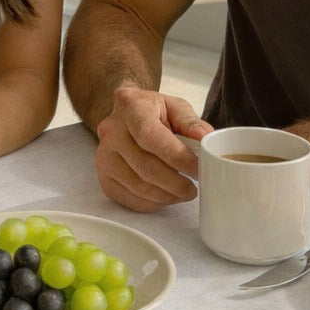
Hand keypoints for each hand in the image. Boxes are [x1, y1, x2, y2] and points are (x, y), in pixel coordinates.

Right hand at [94, 85, 212, 210]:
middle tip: (194, 188)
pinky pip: (129, 197)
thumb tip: (205, 137)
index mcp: (130, 106)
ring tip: (183, 193)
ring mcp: (104, 155)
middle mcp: (111, 131)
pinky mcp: (104, 176)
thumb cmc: (153, 111)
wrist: (125, 115)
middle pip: (145, 166)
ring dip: (166, 195)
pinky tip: (165, 196)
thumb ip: (191, 121)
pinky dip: (152, 203)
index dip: (177, 157)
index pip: (151, 137)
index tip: (198, 169)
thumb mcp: (174, 106)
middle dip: (175, 183)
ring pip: (137, 186)